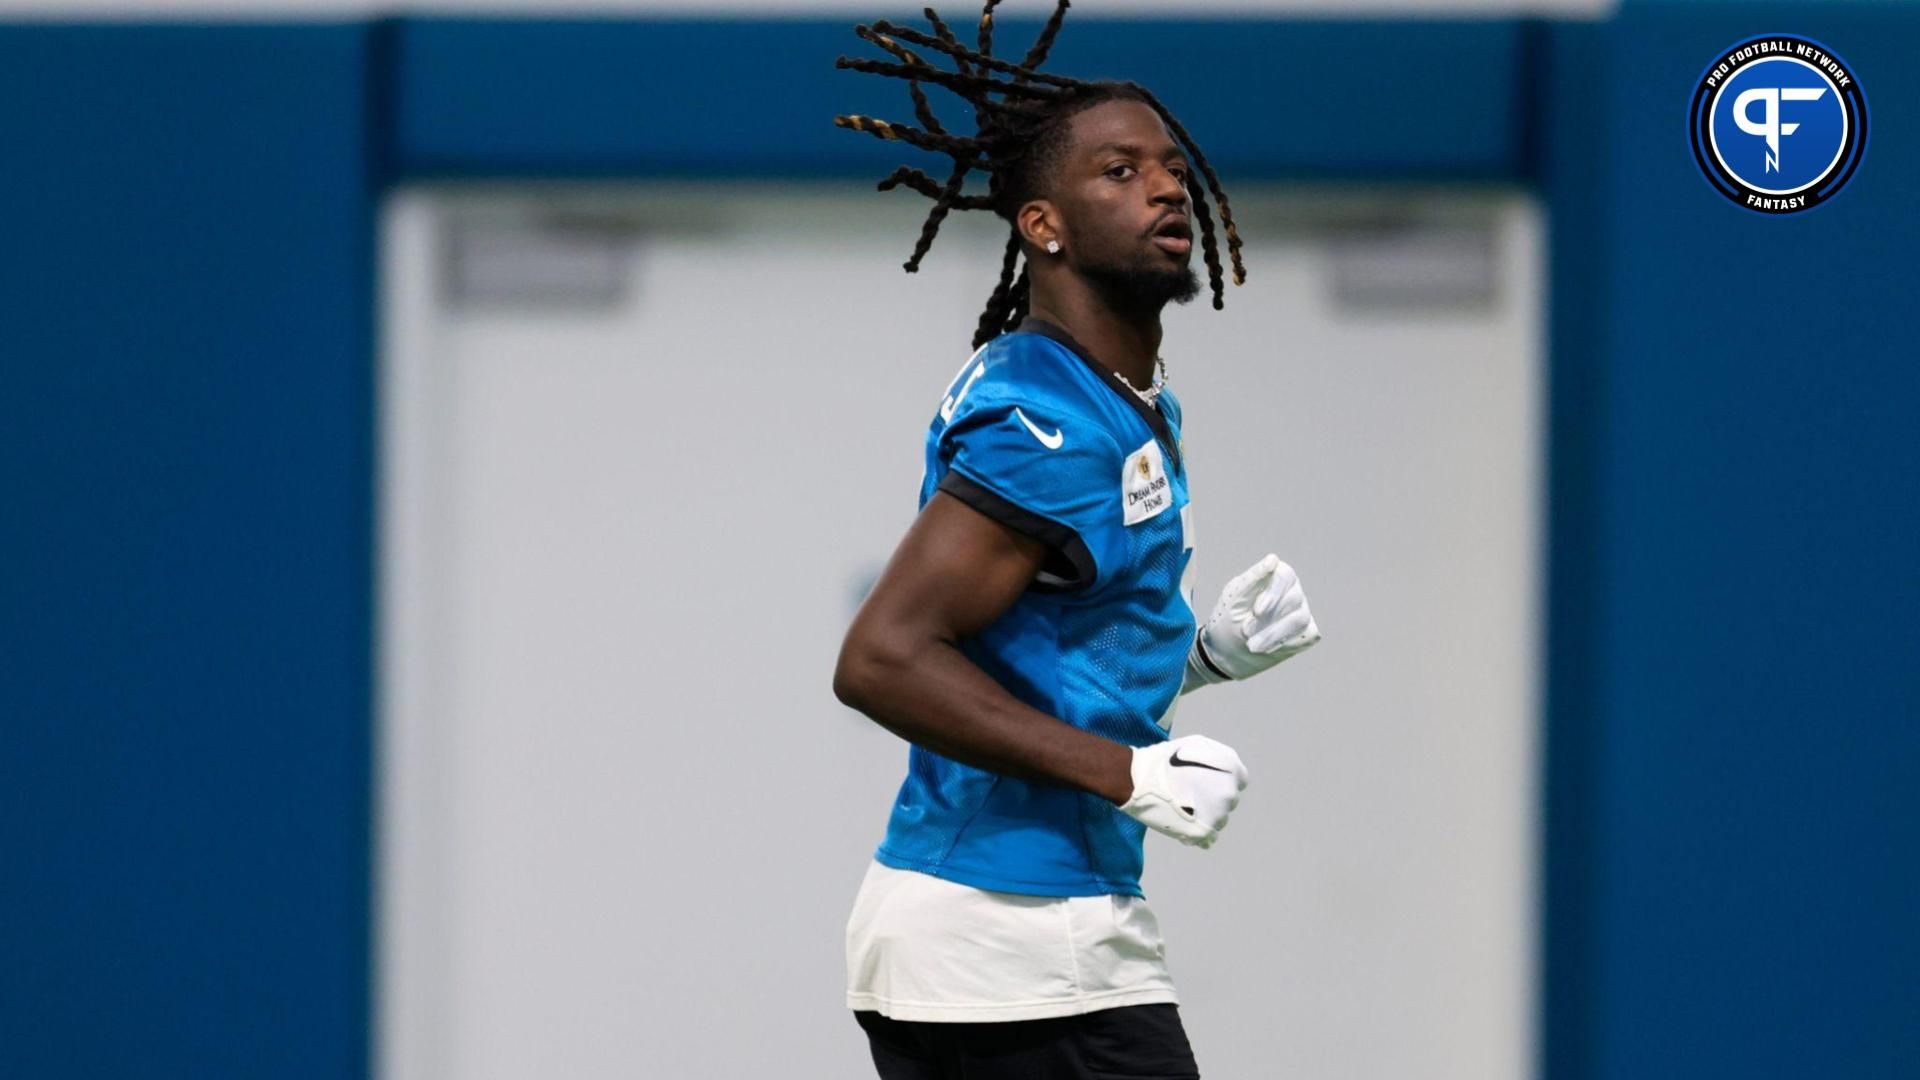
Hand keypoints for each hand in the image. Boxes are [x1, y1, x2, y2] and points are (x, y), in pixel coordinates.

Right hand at [1118, 735, 1249, 847]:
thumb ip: (1218, 758)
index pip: (1239, 780)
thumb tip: (1225, 773)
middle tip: (1188, 792)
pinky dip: (1199, 832)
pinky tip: (1184, 822)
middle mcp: (1228, 795)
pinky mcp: (1201, 833)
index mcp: (1231, 771)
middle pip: (1227, 801)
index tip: (1207, 781)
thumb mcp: (1196, 744)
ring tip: (1182, 806)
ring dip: (1205, 815)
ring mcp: (1217, 815)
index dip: (1222, 780)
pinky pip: (1209, 839)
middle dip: (1212, 797)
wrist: (1138, 779)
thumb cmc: (1164, 759)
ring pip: (1218, 820)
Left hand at [1186, 554, 1320, 688]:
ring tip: (1252, 646)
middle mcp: (1292, 591)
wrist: (1226, 651)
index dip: (1273, 593)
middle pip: (1293, 598)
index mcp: (1275, 576)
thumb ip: (1253, 579)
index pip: (1285, 575)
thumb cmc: (1228, 617)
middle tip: (1245, 632)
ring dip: (1273, 634)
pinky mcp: (1305, 633)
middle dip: (1267, 619)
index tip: (1257, 611)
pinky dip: (1284, 644)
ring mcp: (1301, 611)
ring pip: (1299, 620)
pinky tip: (1266, 649)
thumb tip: (1273, 559)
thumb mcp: (1234, 598)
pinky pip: (1305, 636)